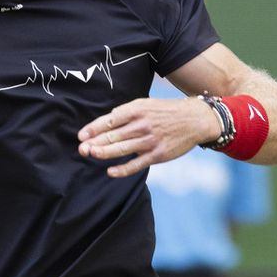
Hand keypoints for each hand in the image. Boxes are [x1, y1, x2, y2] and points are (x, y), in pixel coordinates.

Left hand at [77, 97, 221, 177]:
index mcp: (137, 110)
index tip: (81, 136)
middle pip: (112, 136)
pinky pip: (136, 164)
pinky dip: (122, 169)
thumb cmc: (166, 111)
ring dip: (103, 153)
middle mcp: (142, 125)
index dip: (93, 129)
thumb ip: (126, 112)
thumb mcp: (146, 104)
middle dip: (94, 143)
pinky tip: (110, 171)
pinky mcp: (158, 155)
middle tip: (81, 149)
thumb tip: (105, 122)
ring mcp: (150, 141)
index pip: (109, 120)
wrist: (196, 119)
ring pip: (121, 149)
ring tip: (91, 155)